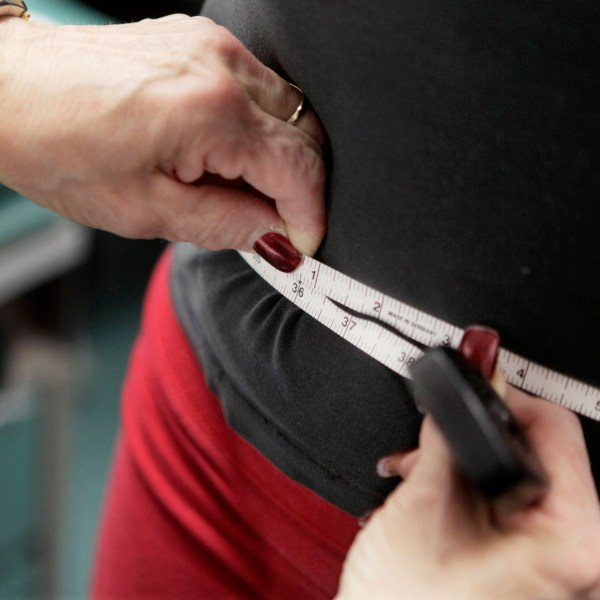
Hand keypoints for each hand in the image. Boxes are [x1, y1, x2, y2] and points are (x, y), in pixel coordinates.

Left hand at [0, 15, 325, 254]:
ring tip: (241, 192)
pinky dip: (261, 131)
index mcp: (211, 112)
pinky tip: (229, 156)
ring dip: (281, 159)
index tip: (301, 244)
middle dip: (300, 189)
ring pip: (290, 111)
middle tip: (272, 226)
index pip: (300, 169)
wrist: (9, 89)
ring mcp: (213, 44)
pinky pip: (260, 91)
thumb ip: (226, 226)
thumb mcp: (146, 213)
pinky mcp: (202, 40)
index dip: (309, 215)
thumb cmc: (58, 150)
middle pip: (307, 136)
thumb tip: (275, 236)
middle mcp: (222, 66)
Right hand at [337, 388, 599, 599]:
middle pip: (535, 450)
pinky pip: (507, 501)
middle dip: (473, 438)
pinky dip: (465, 487)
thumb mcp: (422, 506)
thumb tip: (460, 389)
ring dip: (461, 462)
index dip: (503, 401)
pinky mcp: (526, 564)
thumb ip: (444, 437)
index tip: (468, 394)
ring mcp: (550, 562)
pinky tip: (429, 490)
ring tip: (418, 471)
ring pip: (515, 473)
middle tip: (432, 443)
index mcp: (572, 541)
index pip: (556, 429)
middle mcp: (574, 555)